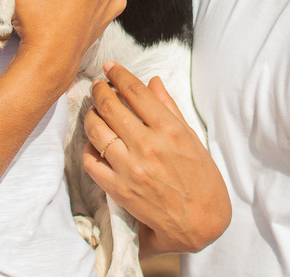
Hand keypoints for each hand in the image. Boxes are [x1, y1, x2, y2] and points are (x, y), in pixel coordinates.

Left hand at [82, 61, 229, 256]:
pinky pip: (91, 161)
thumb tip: (153, 82)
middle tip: (97, 86)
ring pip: (95, 131)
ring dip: (90, 115)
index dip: (119, 75)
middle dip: (99, 91)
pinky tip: (94, 143)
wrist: (201, 223)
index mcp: (169, 130)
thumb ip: (168, 108)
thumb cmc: (202, 179)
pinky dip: (88, 148)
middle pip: (110, 107)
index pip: (135, 92)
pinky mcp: (118, 189)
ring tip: (93, 111)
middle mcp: (147, 146)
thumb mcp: (192, 138)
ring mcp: (130, 168)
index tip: (110, 67)